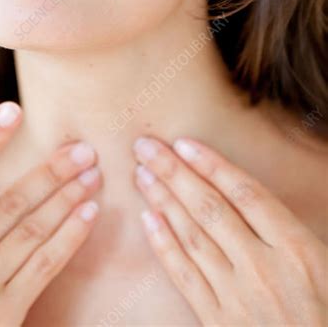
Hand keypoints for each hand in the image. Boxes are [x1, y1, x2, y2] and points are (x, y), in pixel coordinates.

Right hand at [0, 102, 100, 326]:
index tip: (13, 110)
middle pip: (10, 203)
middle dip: (52, 171)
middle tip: (82, 148)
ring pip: (33, 231)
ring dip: (68, 198)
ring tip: (92, 174)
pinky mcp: (2, 317)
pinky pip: (44, 266)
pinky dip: (70, 236)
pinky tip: (87, 213)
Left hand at [132, 135, 326, 325]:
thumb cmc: (325, 312)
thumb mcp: (325, 264)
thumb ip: (287, 229)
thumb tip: (247, 195)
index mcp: (297, 249)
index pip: (246, 194)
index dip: (212, 165)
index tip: (184, 143)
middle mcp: (264, 268)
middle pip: (210, 208)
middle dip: (174, 172)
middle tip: (145, 146)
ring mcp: (238, 297)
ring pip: (192, 236)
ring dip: (163, 200)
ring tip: (142, 173)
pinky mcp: (218, 322)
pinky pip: (184, 276)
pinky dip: (163, 245)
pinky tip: (148, 219)